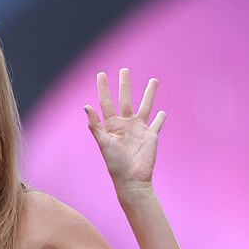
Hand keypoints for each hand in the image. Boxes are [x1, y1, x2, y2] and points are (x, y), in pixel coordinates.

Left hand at [84, 68, 165, 191]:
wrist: (131, 178)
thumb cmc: (114, 163)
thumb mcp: (103, 143)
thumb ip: (95, 125)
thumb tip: (86, 106)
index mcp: (111, 125)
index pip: (106, 102)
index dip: (103, 88)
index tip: (101, 74)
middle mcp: (125, 124)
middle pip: (125, 99)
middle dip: (125, 85)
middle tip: (124, 70)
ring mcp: (139, 129)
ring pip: (145, 106)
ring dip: (149, 94)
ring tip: (153, 80)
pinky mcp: (151, 135)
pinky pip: (157, 124)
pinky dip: (161, 118)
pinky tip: (163, 112)